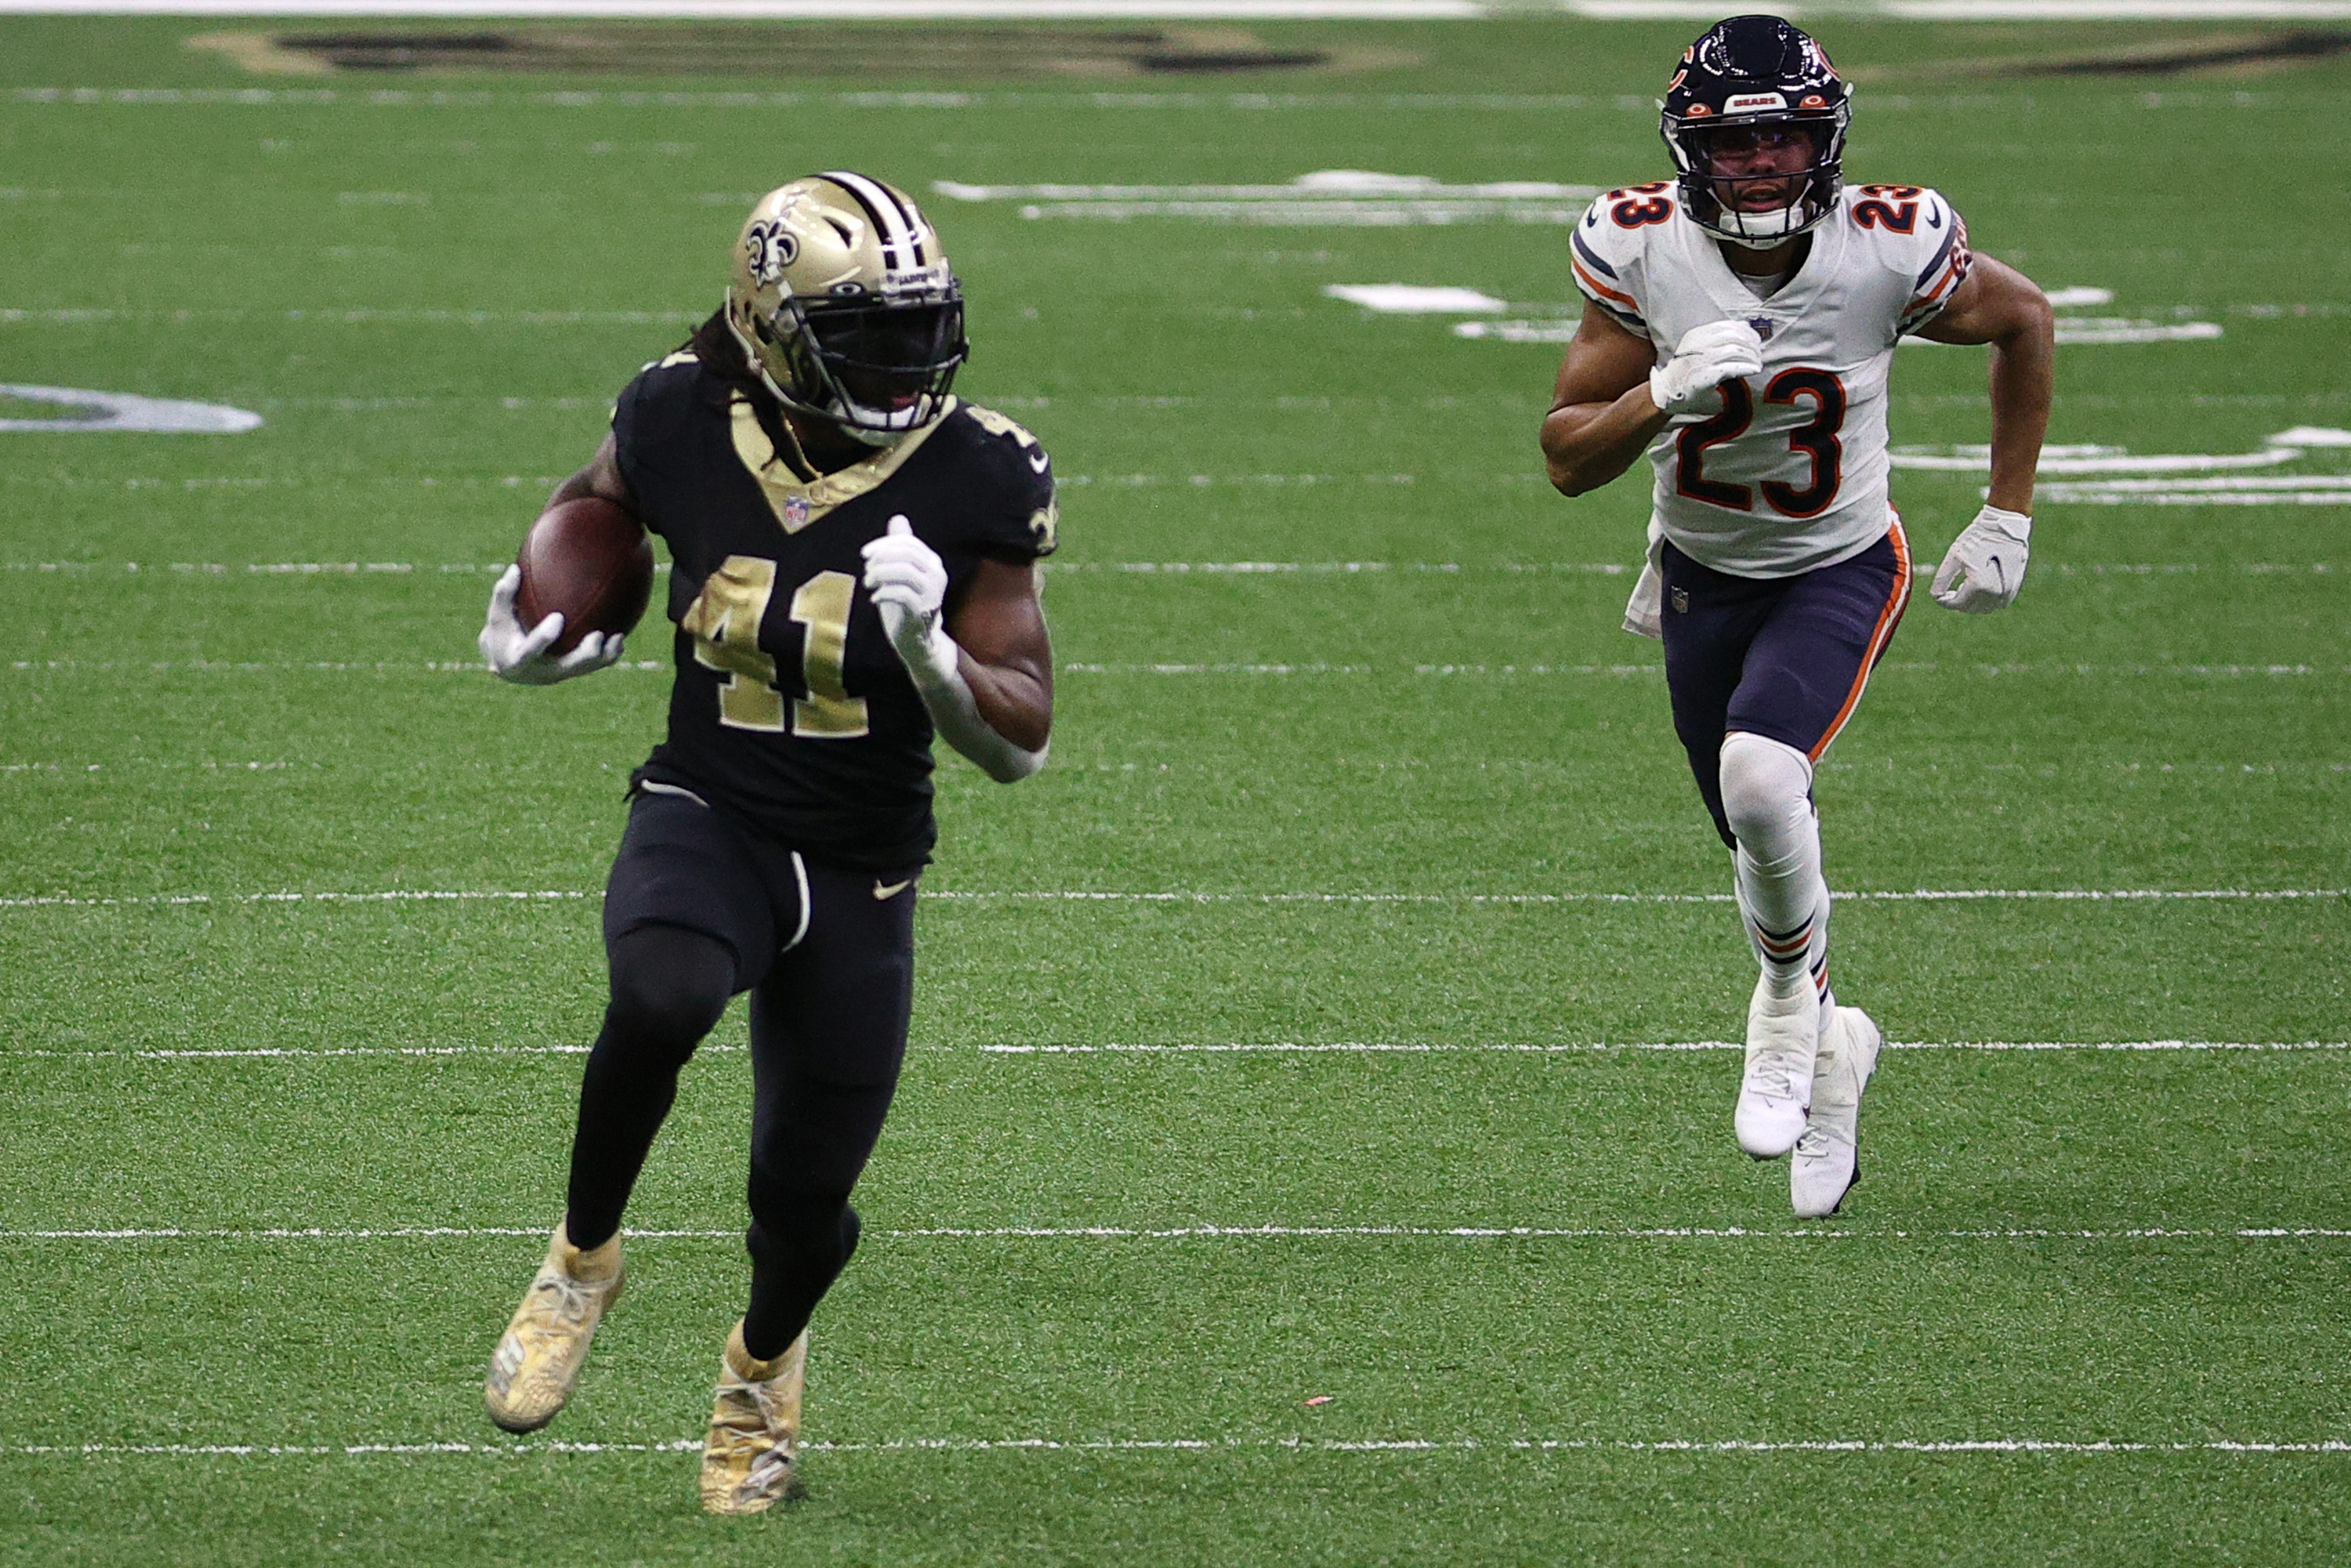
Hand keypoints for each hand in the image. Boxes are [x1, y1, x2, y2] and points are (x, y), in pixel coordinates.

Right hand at [478, 564, 624, 683]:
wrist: (510, 666)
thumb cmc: (502, 634)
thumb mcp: (497, 616)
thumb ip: (504, 594)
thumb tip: (515, 568)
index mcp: (519, 660)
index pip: (532, 650)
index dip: (544, 637)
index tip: (558, 617)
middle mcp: (543, 672)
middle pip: (569, 667)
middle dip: (586, 653)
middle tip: (598, 634)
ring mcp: (561, 674)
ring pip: (587, 669)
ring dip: (605, 655)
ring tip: (618, 637)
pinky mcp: (573, 672)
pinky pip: (595, 666)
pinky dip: (609, 654)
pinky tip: (620, 637)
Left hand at [860, 515, 956, 683]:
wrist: (918, 642)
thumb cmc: (906, 605)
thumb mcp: (902, 572)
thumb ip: (901, 547)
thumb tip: (898, 518)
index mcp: (932, 563)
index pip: (908, 543)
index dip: (884, 544)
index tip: (864, 554)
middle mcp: (936, 576)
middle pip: (907, 554)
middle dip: (880, 558)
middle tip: (866, 571)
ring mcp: (932, 595)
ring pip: (904, 571)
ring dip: (879, 575)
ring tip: (868, 584)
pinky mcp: (922, 612)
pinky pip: (901, 594)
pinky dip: (883, 593)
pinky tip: (875, 599)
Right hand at [1649, 320, 1764, 415]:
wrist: (1665, 393)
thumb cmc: (1684, 372)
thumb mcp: (1696, 348)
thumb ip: (1717, 337)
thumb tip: (1744, 325)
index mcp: (1696, 335)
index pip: (1727, 326)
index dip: (1746, 331)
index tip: (1756, 339)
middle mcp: (1698, 345)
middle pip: (1734, 336)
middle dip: (1751, 344)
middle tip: (1759, 353)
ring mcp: (1702, 360)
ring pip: (1735, 351)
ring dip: (1751, 357)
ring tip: (1757, 363)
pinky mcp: (1706, 376)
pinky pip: (1732, 368)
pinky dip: (1747, 367)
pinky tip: (1754, 370)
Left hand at [1930, 505, 2031, 612]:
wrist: (2005, 525)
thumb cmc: (1978, 538)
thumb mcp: (1955, 556)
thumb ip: (1942, 578)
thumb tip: (1935, 596)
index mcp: (1980, 585)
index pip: (1958, 603)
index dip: (1945, 602)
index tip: (1939, 597)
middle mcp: (1996, 592)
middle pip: (1971, 608)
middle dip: (1958, 602)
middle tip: (1950, 592)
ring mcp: (2008, 591)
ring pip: (1985, 608)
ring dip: (1973, 602)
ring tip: (1965, 586)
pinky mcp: (2015, 586)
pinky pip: (1999, 603)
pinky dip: (1987, 600)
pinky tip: (1980, 587)